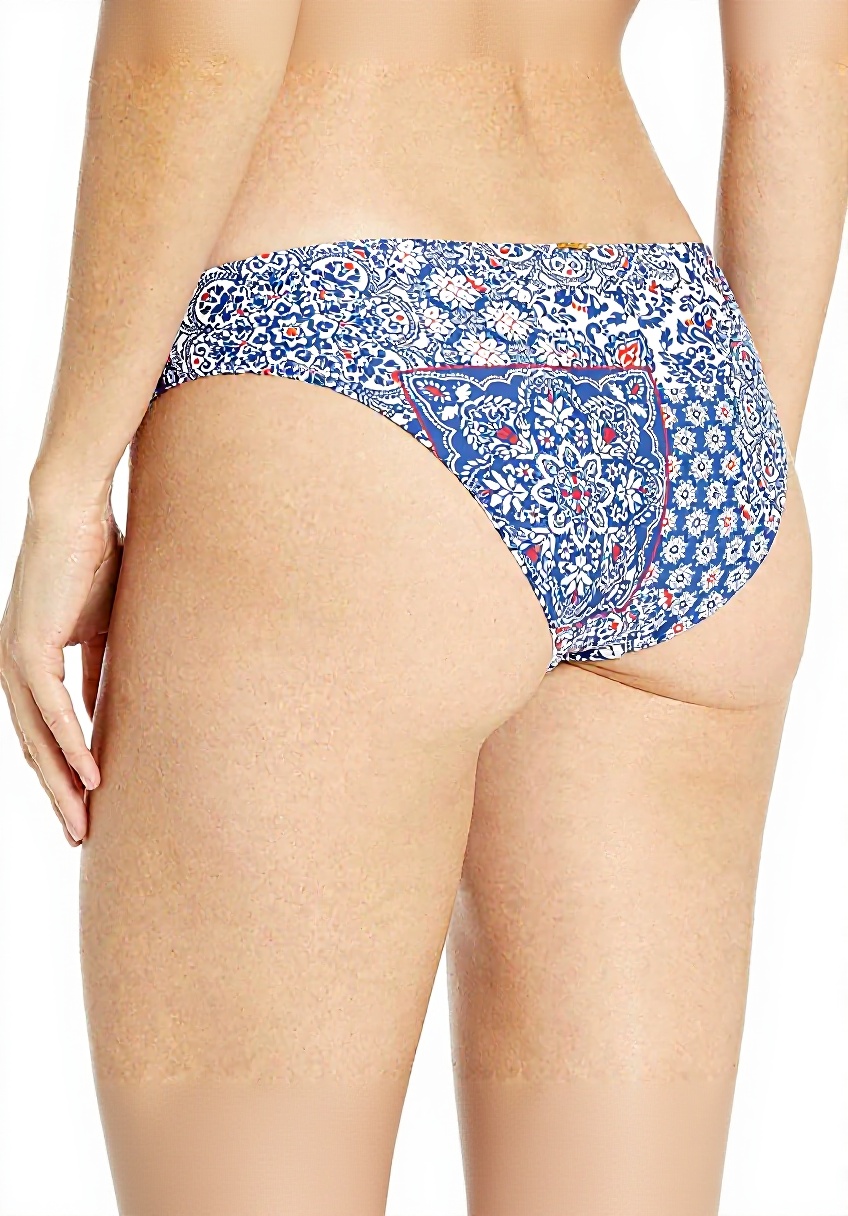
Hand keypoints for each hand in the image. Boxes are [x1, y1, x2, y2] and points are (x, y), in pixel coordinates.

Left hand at [0, 490, 122, 845]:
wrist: (75, 512)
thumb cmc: (94, 559)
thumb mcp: (103, 628)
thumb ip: (98, 671)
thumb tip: (106, 707)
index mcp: (29, 664)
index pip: (45, 732)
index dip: (65, 771)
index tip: (89, 805)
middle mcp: (13, 668)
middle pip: (35, 748)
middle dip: (58, 795)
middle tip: (80, 836)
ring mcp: (16, 660)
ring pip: (37, 739)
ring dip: (61, 785)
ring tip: (83, 822)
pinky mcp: (30, 649)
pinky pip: (52, 711)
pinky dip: (71, 745)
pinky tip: (90, 775)